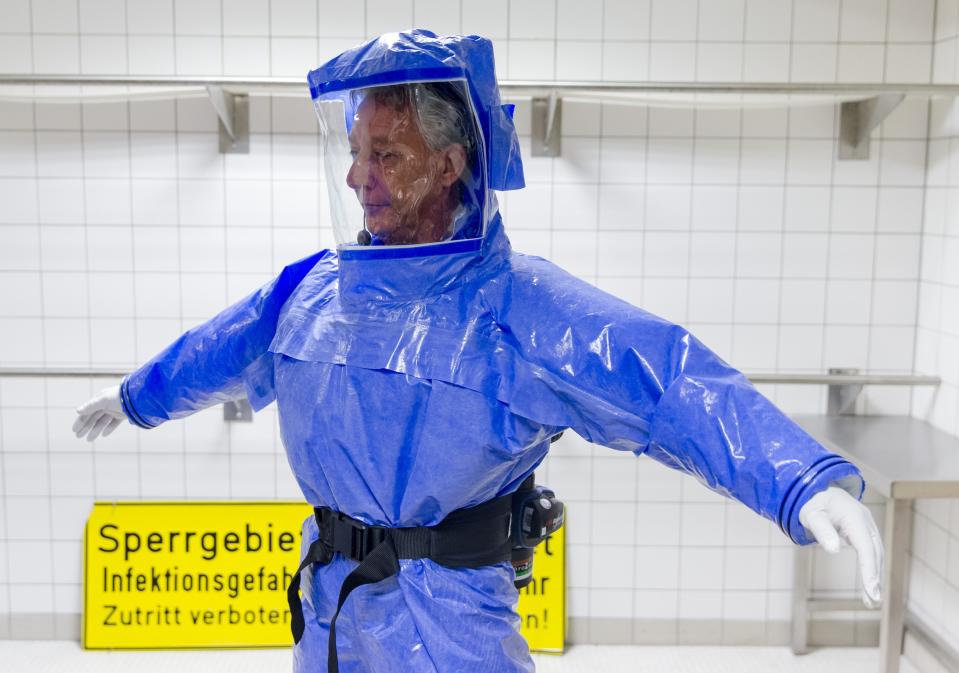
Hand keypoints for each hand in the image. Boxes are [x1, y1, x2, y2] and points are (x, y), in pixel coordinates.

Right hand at [74, 385, 124, 440]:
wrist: (138, 397)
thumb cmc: (119, 396)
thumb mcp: (103, 401)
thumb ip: (91, 406)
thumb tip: (77, 411)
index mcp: (100, 399)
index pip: (87, 412)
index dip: (80, 421)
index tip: (74, 430)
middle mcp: (106, 404)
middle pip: (93, 418)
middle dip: (85, 427)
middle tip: (78, 437)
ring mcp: (114, 410)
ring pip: (102, 422)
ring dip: (95, 430)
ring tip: (89, 440)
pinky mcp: (123, 415)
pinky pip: (114, 423)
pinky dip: (109, 428)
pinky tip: (104, 435)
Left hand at [799, 485, 882, 607]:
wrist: (816, 488)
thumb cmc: (811, 503)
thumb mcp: (812, 516)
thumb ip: (822, 531)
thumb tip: (834, 550)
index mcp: (855, 517)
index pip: (866, 548)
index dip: (869, 569)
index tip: (871, 589)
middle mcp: (866, 522)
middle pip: (875, 553)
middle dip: (875, 577)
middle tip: (872, 601)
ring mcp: (867, 526)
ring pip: (876, 554)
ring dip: (875, 576)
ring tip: (871, 600)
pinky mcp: (864, 531)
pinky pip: (871, 552)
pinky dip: (871, 568)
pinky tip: (869, 585)